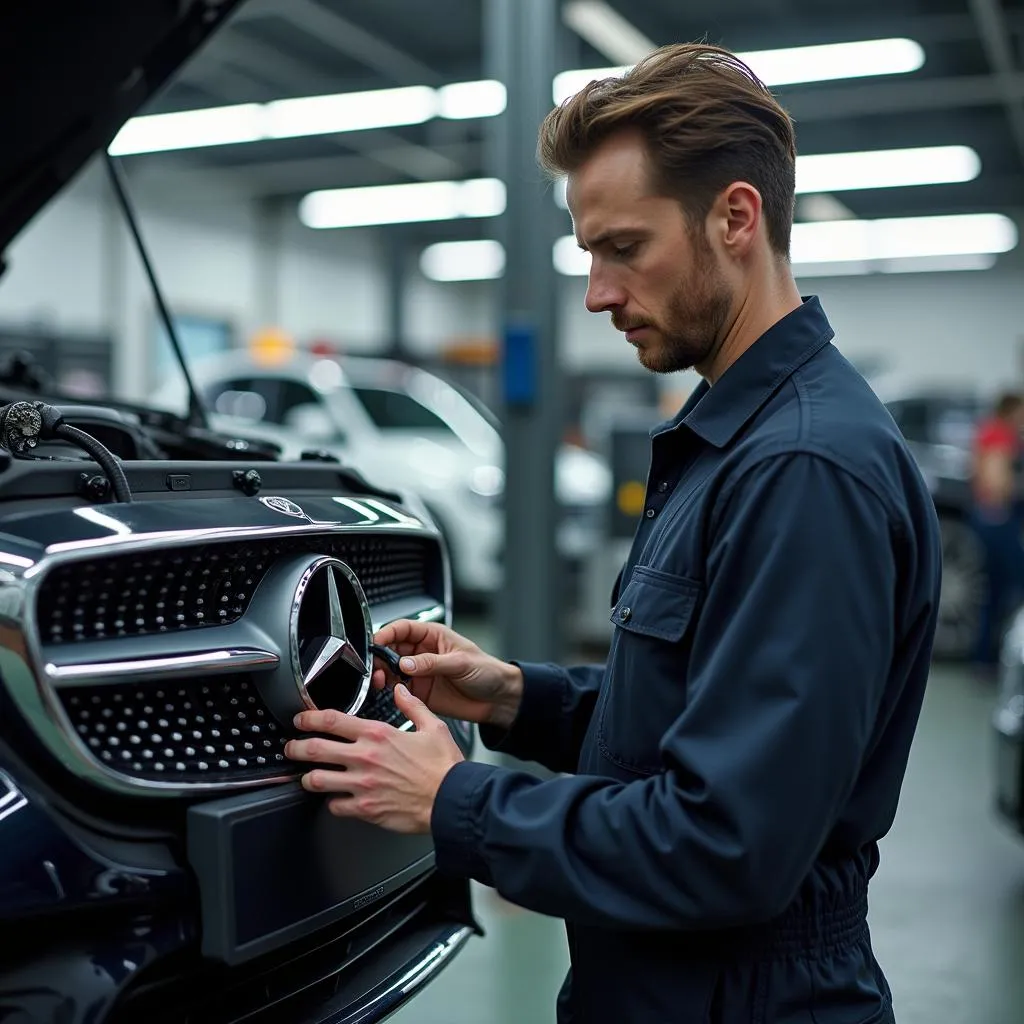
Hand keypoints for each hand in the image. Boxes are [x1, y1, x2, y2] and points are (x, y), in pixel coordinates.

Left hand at [285, 685, 463, 833]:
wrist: (452, 800)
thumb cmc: (445, 767)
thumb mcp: (434, 726)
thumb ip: (413, 706)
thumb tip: (401, 690)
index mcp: (378, 735)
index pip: (332, 721)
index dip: (309, 719)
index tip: (300, 720)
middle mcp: (365, 758)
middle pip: (315, 750)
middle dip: (295, 748)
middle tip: (291, 748)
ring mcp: (362, 785)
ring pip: (317, 781)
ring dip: (308, 778)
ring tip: (307, 776)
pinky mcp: (365, 809)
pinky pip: (335, 806)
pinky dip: (333, 803)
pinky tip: (336, 800)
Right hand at [371, 619, 522, 728]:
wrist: (498, 699)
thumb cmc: (487, 671)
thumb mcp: (460, 663)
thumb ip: (431, 663)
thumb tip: (405, 663)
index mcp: (433, 635)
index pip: (403, 628)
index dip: (387, 633)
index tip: (376, 642)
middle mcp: (423, 652)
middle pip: (392, 648)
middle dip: (380, 656)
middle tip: (376, 666)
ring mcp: (420, 672)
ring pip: (391, 669)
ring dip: (383, 674)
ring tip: (382, 680)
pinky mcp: (420, 691)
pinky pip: (399, 689)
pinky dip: (390, 690)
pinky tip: (391, 691)